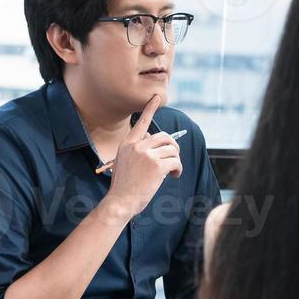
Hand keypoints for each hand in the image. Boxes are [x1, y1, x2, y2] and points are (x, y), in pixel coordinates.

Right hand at [103, 95, 183, 218]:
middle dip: (173, 147)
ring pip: (172, 150)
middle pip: (165, 137)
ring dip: (176, 161)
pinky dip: (178, 169)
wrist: (120, 201)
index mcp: (128, 144)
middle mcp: (137, 146)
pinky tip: (174, 176)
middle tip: (173, 158)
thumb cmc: (123, 186)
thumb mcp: (124, 162)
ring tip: (172, 172)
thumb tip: (153, 140)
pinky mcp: (157, 166)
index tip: (157, 96)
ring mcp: (147, 155)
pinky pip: (176, 161)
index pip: (141, 122)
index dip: (150, 108)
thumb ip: (136, 150)